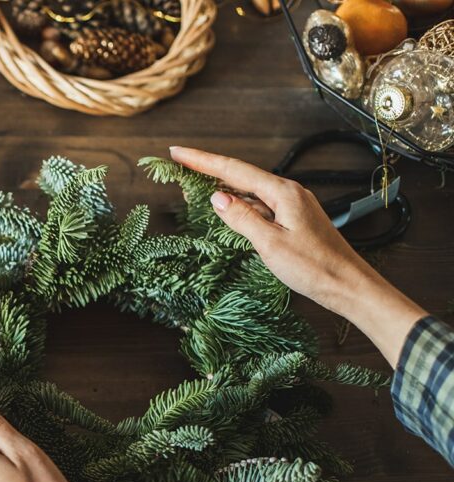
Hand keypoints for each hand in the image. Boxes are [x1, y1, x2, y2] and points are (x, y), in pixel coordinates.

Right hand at [169, 146, 425, 366]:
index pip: (234, 170)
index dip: (202, 161)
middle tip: (180, 163)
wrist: (348, 284)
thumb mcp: (270, 243)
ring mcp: (292, 205)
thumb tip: (217, 197)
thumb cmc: (313, 267)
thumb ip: (242, 218)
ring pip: (250, 189)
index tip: (177, 152)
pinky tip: (228, 206)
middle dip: (209, 168)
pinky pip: (260, 204)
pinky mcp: (294, 219)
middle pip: (241, 174)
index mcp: (282, 193)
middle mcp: (288, 192)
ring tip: (195, 182)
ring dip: (222, 184)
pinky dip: (239, 202)